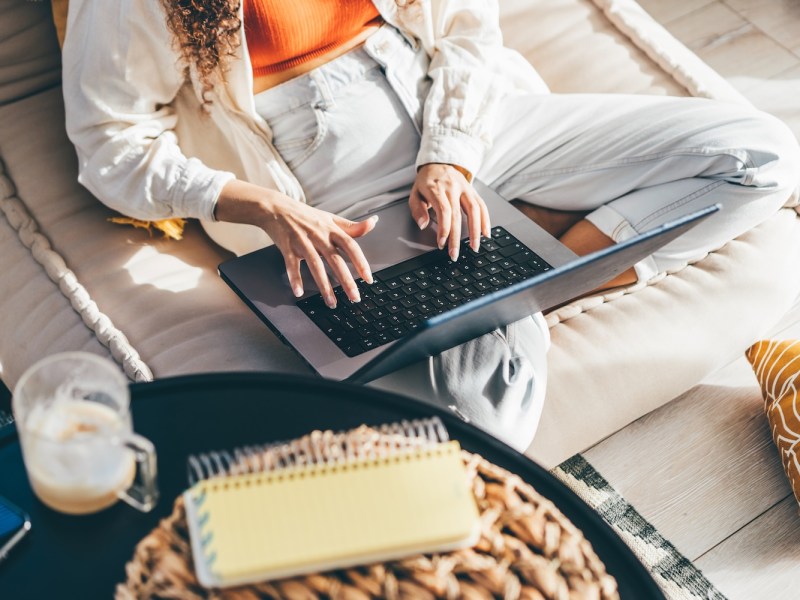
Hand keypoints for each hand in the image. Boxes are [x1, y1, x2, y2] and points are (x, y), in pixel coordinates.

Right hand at [215, 180, 376, 307]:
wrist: (276, 208)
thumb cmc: (306, 216)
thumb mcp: (330, 218)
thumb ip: (351, 226)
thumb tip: (373, 223)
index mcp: (331, 229)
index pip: (350, 245)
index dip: (360, 262)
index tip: (368, 278)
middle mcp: (318, 235)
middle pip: (335, 260)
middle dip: (346, 280)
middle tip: (355, 297)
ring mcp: (302, 241)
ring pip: (315, 265)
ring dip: (324, 286)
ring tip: (332, 303)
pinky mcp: (287, 246)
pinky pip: (292, 264)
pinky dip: (295, 278)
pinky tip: (299, 292)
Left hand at [409, 163, 489, 260]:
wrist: (439, 163)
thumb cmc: (426, 182)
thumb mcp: (414, 193)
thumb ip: (417, 210)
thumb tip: (423, 225)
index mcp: (436, 188)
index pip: (443, 210)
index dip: (444, 229)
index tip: (442, 244)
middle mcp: (453, 188)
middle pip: (457, 215)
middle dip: (457, 237)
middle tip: (454, 254)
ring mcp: (465, 188)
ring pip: (474, 209)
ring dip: (475, 230)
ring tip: (474, 247)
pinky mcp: (473, 191)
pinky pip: (482, 205)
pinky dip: (486, 220)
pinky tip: (486, 233)